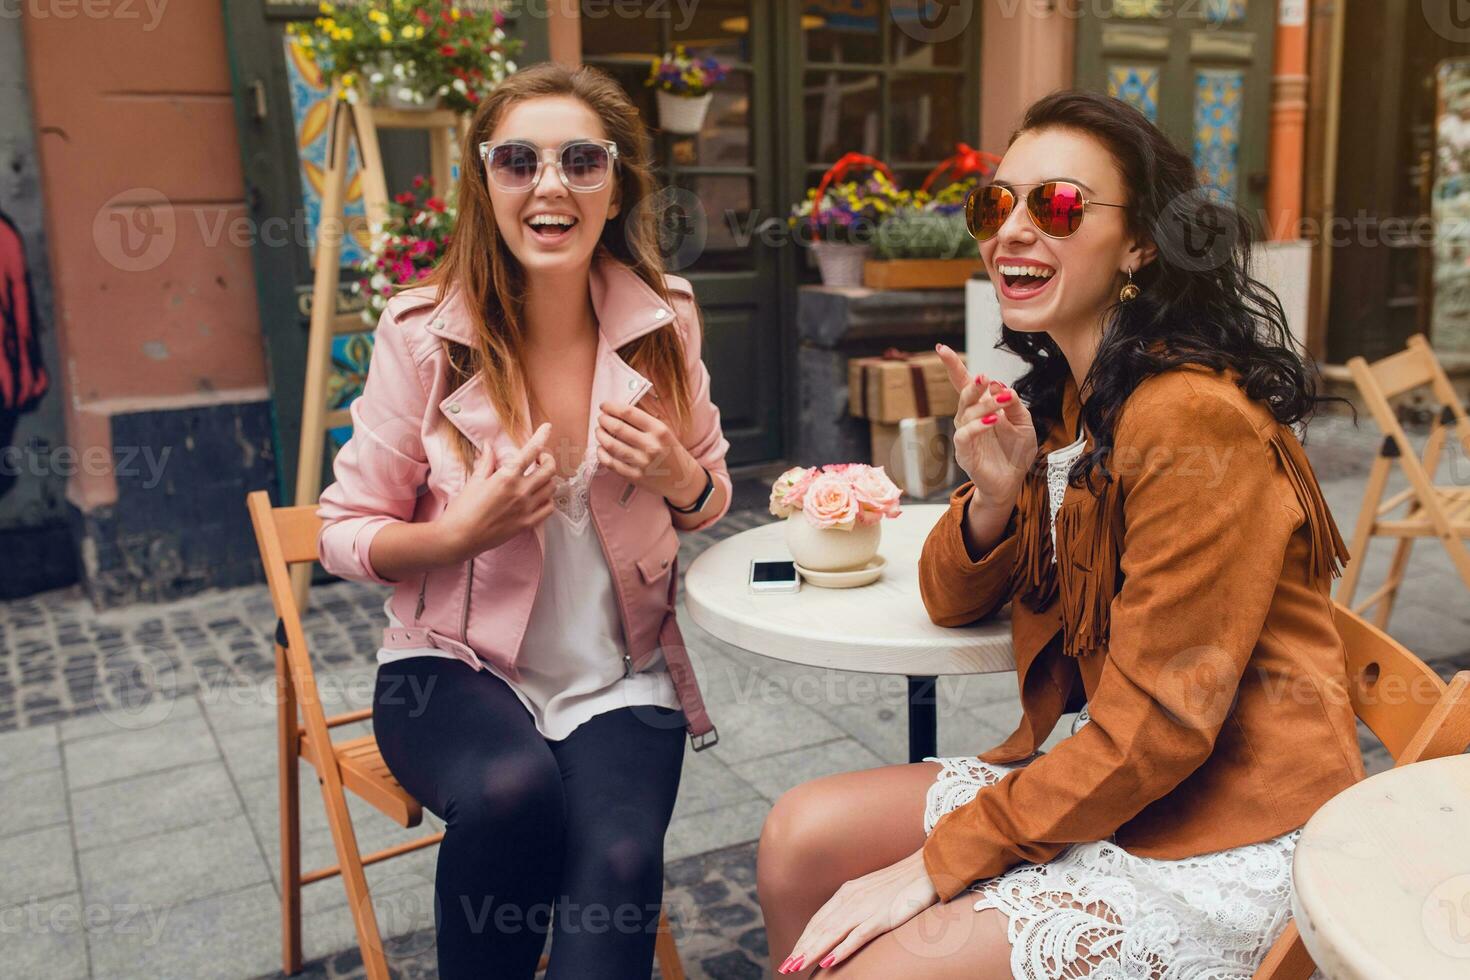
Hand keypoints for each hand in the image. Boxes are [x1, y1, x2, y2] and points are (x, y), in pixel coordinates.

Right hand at [434, 421, 556, 560]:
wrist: (460, 537)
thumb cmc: (463, 508)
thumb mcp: (475, 480)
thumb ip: (487, 462)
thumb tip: (489, 445)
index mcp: (506, 477)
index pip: (530, 451)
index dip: (542, 437)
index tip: (548, 427)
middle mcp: (520, 491)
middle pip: (549, 469)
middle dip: (547, 459)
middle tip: (540, 458)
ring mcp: (526, 509)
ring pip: (551, 488)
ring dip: (548, 479)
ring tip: (538, 477)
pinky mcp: (527, 524)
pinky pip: (549, 508)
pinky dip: (548, 500)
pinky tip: (539, 497)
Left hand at [594, 399, 700, 504]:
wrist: (683, 479)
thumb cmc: (671, 451)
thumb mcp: (665, 431)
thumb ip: (644, 421)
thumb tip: (619, 410)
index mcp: (659, 430)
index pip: (629, 413)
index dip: (612, 407)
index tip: (604, 406)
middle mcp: (651, 445)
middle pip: (618, 428)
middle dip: (604, 421)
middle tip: (601, 418)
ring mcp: (642, 462)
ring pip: (611, 445)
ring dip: (601, 436)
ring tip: (599, 431)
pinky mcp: (635, 476)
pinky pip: (612, 464)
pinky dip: (602, 454)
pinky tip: (601, 449)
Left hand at [778, 849, 938, 973]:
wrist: (925, 867)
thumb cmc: (901, 882)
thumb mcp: (871, 891)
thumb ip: (855, 904)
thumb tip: (842, 922)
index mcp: (847, 893)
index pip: (818, 920)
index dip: (804, 939)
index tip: (792, 955)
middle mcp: (851, 899)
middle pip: (820, 929)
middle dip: (801, 949)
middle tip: (785, 967)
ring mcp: (865, 908)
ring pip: (832, 933)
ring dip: (812, 951)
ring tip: (797, 965)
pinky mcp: (881, 917)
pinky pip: (857, 936)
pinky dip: (841, 949)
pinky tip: (829, 961)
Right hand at [935, 343, 1036, 507]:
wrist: (1013, 482)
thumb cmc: (1016, 452)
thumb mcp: (1024, 423)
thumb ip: (1015, 405)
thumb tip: (1002, 386)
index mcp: (980, 408)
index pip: (962, 384)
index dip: (953, 366)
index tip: (941, 348)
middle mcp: (968, 419)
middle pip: (964, 396)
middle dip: (973, 386)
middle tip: (986, 378)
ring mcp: (965, 436)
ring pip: (966, 413)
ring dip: (984, 404)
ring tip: (1002, 401)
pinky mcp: (965, 453)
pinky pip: (964, 435)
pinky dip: (977, 425)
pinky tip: (992, 420)